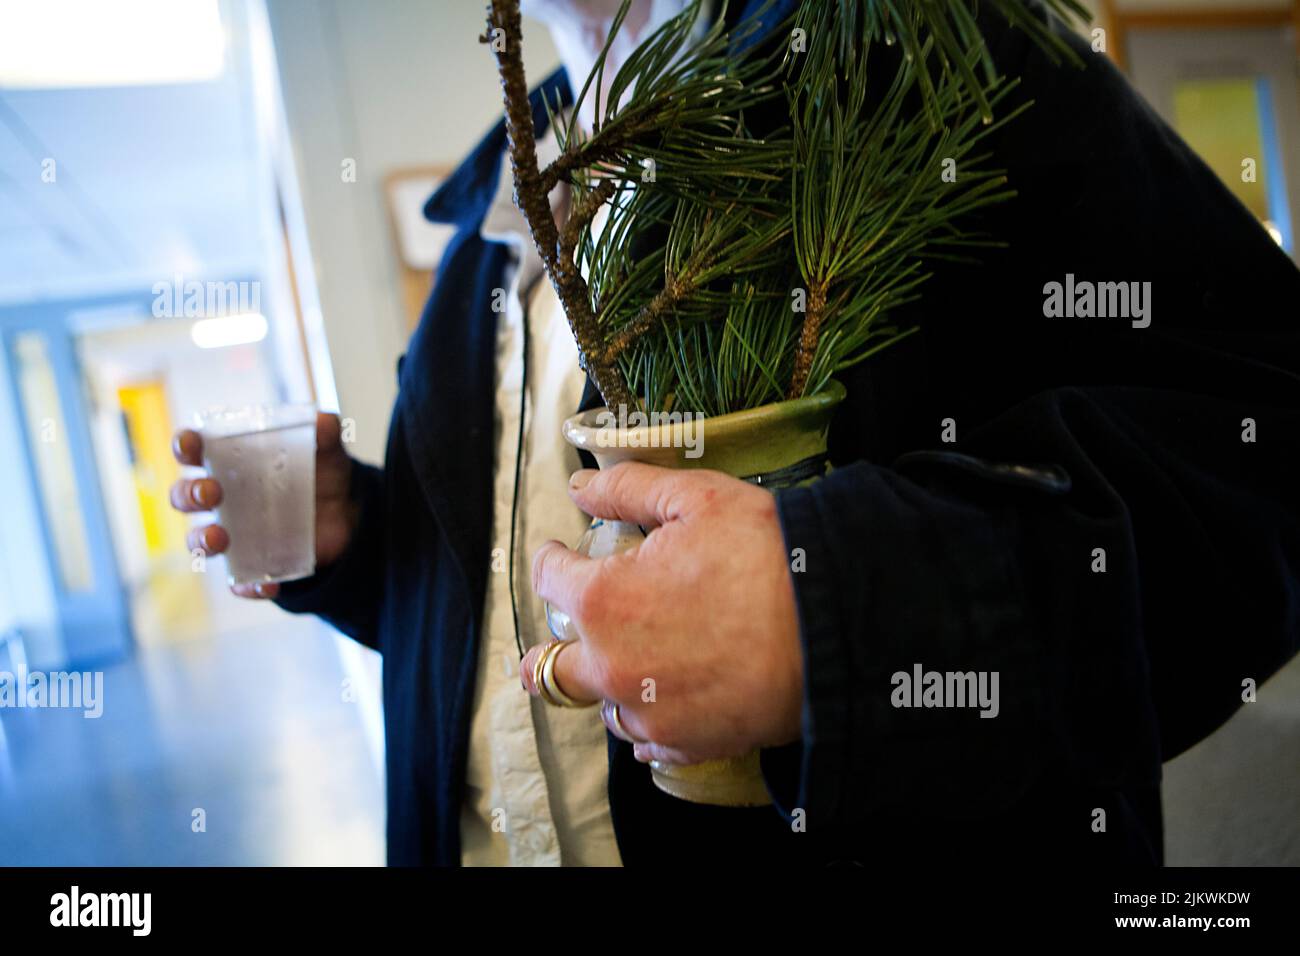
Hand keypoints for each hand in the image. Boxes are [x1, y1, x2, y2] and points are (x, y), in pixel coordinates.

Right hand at [169, 413, 356, 598]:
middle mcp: (222, 498)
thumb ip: (324, 434)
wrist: (348, 515)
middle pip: (184, 496)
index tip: (190, 446)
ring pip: (198, 540)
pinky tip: (265, 585)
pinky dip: (247, 585)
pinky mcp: (253, 562)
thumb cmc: (321, 473)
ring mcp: (234, 532)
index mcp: (229, 461)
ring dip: (201, 540)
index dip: (184, 446)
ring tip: (219, 538)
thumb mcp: (327, 451)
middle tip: (212, 493)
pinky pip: (239, 580)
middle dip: (189, 494)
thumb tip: (324, 422)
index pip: (193, 451)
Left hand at [523, 462, 803, 764]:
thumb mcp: (697, 499)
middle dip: (548, 650)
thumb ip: (627, 490)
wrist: (833, 625)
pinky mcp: (686, 742)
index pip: (550, 580)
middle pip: (551, 668)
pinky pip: (647, 741)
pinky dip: (648, 722)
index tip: (560, 555)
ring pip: (602, 706)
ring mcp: (648, 712)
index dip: (553, 560)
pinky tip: (661, 705)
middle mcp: (612, 666)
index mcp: (604, 600)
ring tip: (626, 666)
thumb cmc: (766, 555)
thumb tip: (581, 489)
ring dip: (605, 685)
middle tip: (555, 640)